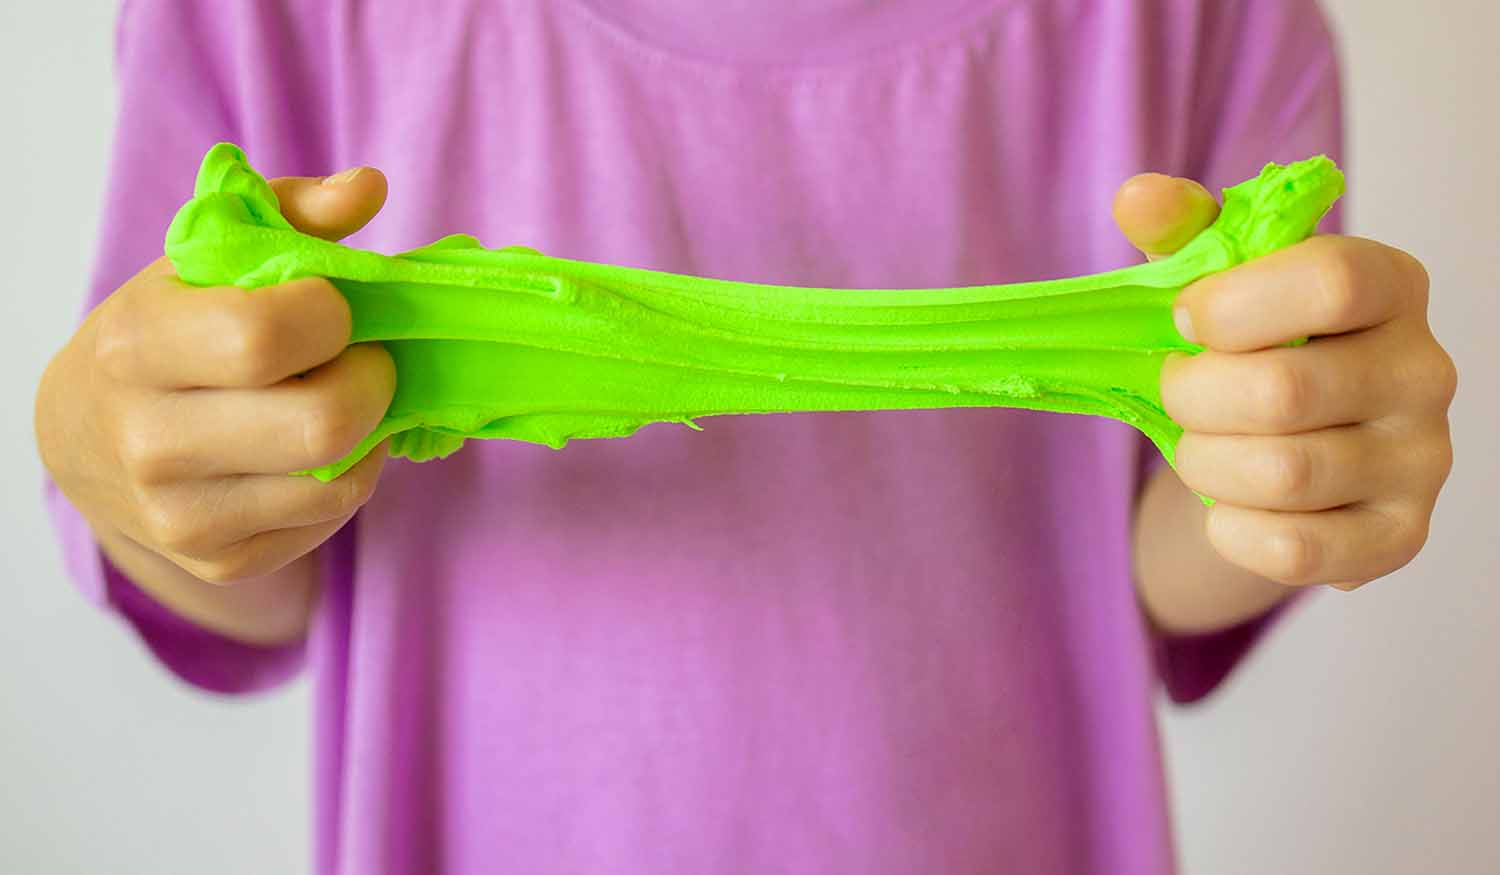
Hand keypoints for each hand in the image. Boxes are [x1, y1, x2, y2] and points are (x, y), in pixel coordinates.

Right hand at [36, 165, 396, 584]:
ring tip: (341, 397)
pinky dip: (348, 478)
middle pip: (322, 424)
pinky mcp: (220, 560)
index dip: (329, 315)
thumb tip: (368, 187)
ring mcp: (181, 515)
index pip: (266, 336)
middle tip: (361, 359)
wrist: (90, 438)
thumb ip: (291, 212)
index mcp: (136, 345)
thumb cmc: (172, 328)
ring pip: (339, 479)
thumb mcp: (209, 259)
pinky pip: (331, 517)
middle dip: (370, 381)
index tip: (329, 307)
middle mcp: (147, 439)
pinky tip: (318, 448)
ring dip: (367, 432)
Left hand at [1116, 173, 1456, 591]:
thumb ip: (1183, 231)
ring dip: (1205, 464)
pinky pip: (1294, 549)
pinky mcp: (1398, 536)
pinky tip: (1227, 506)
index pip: (1332, 280)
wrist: (1276, 449)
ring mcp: (1422, 460)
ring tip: (1196, 448)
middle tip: (1176, 394)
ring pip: (1284, 475)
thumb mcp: (1217, 280)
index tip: (1185, 319)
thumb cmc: (1250, 348)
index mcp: (1392, 286)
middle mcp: (1425, 370)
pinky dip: (1232, 530)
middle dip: (1194, 397)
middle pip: (1286, 390)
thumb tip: (1137, 196)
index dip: (1235, 304)